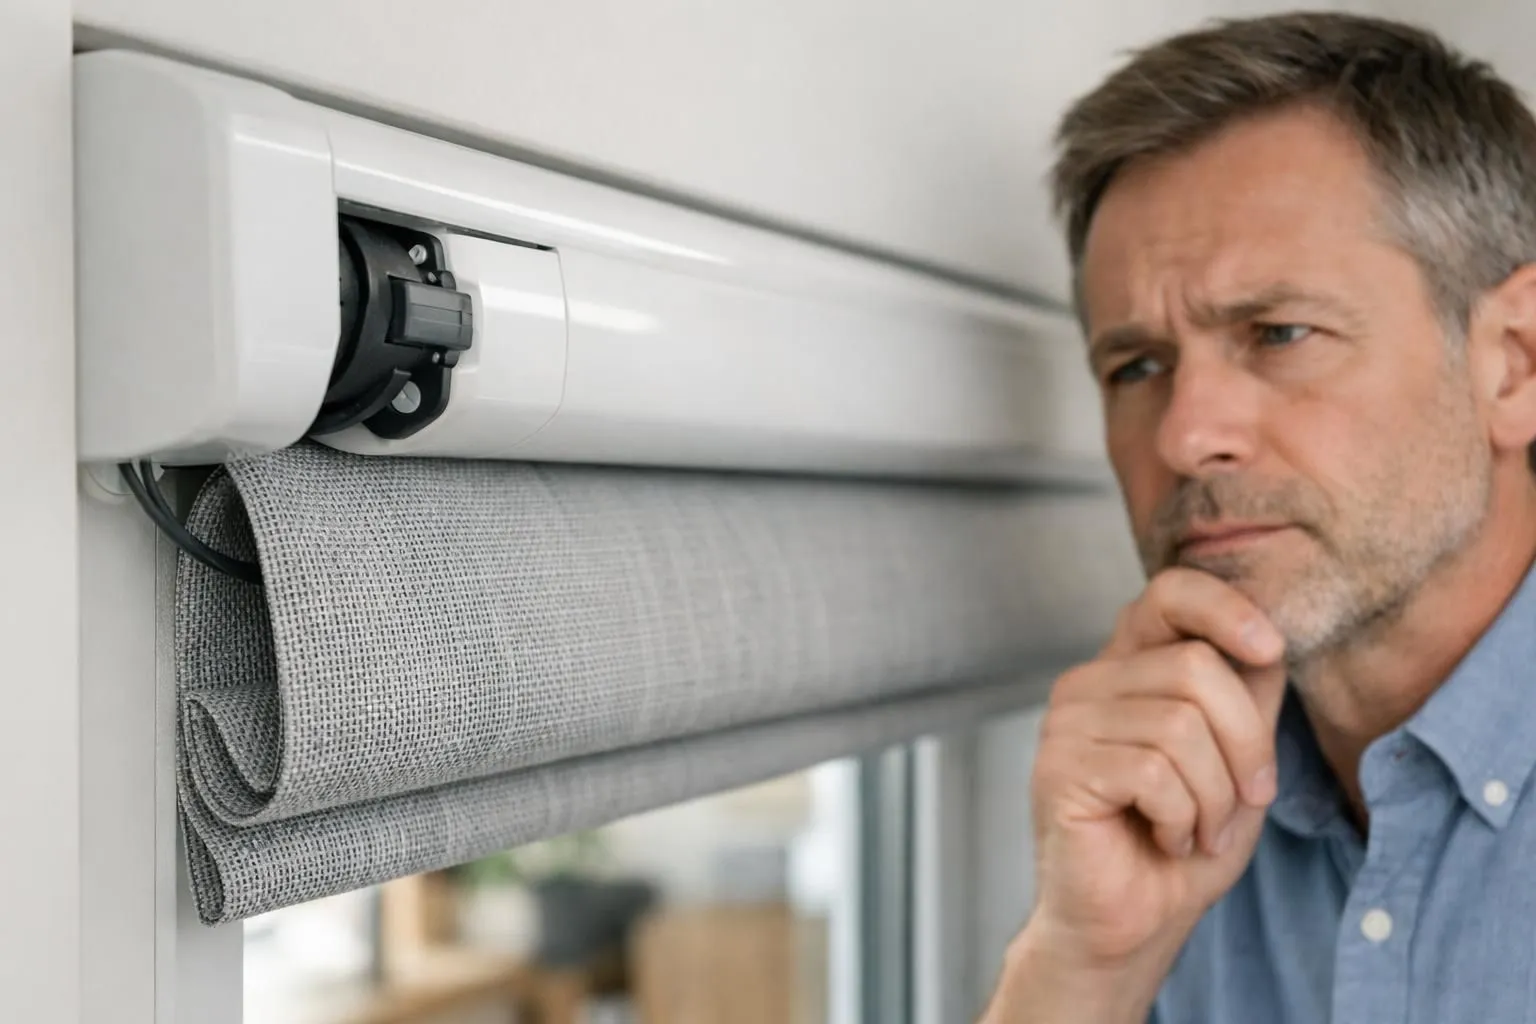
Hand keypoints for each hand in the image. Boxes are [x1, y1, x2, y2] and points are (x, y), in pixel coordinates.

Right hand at [991, 568, 1287, 1019]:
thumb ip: (1245, 699)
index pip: (1168, 594)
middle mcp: (1088, 683)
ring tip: (1197, 828)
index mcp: (1128, 669)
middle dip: (1245, 743)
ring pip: (1181, 725)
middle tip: (1244, 799)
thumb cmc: (1180, 843)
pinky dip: (1183, 818)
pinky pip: (1153, 772)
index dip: (1225, 607)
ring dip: (1215, 796)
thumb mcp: (1234, 761)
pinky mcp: (1058, 769)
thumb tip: (1271, 642)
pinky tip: (1165, 837)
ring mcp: (1066, 724)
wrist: (1131, 925)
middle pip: (1194, 667)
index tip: (1270, 649)